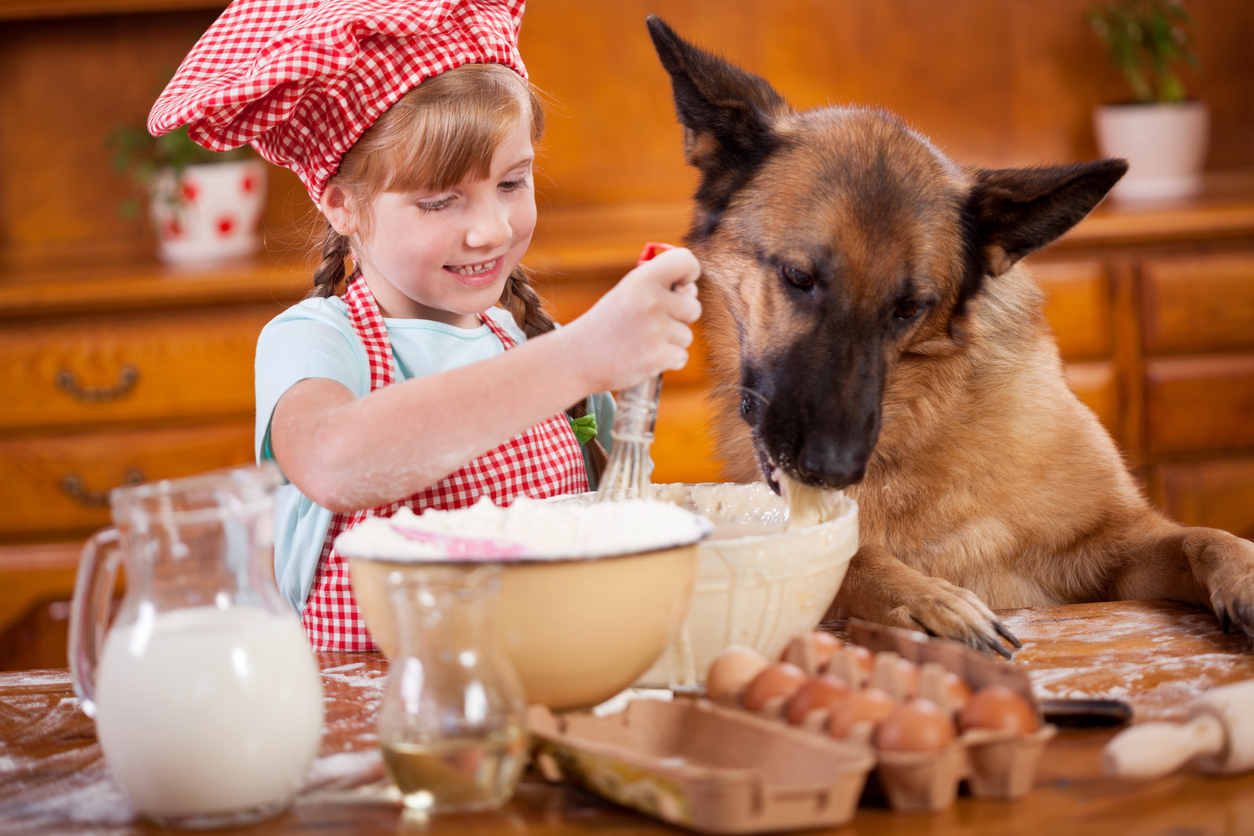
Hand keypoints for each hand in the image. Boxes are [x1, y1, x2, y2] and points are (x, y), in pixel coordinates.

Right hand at [565, 247, 701, 392]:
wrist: (577, 358)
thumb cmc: (607, 324)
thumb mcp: (626, 293)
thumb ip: (658, 286)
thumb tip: (691, 289)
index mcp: (642, 279)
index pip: (686, 261)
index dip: (690, 273)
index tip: (681, 285)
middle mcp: (651, 301)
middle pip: (694, 307)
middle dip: (679, 317)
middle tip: (651, 322)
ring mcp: (655, 330)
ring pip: (687, 335)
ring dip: (670, 341)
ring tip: (642, 341)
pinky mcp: (658, 357)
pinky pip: (681, 356)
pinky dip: (667, 360)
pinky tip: (645, 356)